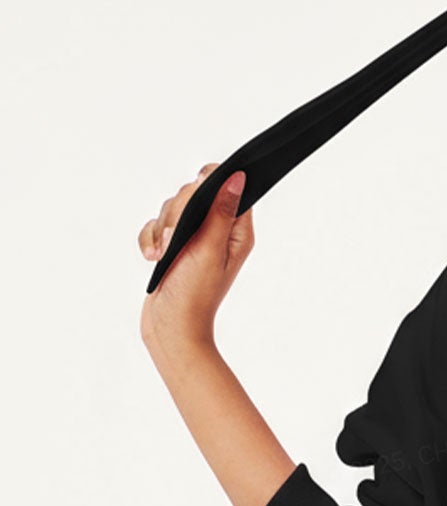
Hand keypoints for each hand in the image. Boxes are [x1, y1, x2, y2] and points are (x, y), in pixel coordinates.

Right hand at [138, 163, 253, 353]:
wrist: (171, 327)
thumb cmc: (196, 295)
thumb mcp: (210, 250)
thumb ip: (220, 212)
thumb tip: (236, 178)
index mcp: (236, 231)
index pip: (228, 187)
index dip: (209, 184)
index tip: (194, 198)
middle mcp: (217, 231)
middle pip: (193, 193)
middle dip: (177, 212)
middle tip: (174, 240)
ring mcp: (193, 237)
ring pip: (171, 207)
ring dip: (161, 229)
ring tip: (163, 255)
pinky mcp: (172, 245)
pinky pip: (155, 224)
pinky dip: (149, 239)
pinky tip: (152, 258)